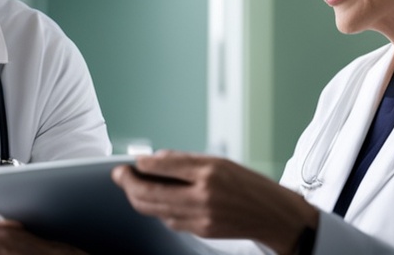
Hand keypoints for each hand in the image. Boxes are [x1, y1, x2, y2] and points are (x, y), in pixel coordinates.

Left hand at [111, 150, 316, 253]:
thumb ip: (185, 161)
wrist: (274, 215)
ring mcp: (201, 217)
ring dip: (138, 198)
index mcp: (208, 172)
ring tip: (131, 187)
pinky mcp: (201, 231)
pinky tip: (157, 201)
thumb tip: (154, 161)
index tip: (130, 162)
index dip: (139, 164)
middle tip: (119, 175)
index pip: (162, 166)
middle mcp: (203, 195)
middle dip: (128, 184)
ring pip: (155, 210)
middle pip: (150, 193)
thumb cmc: (249, 185)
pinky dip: (158, 210)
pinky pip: (169, 220)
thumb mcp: (219, 162)